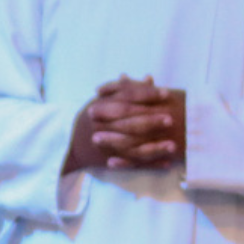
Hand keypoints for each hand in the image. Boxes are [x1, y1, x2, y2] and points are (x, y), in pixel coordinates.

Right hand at [66, 76, 183, 171]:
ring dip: (154, 148)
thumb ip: (127, 89)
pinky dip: (150, 165)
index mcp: (100, 107)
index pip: (126, 99)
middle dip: (151, 121)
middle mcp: (102, 126)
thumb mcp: (105, 99)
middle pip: (130, 123)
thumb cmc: (92, 116)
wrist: (70, 143)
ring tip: (173, 146)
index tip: (166, 93)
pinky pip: (133, 164)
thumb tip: (150, 78)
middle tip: (171, 119)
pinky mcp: (110, 161)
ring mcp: (106, 146)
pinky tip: (167, 163)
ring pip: (132, 147)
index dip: (147, 95)